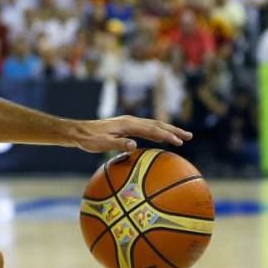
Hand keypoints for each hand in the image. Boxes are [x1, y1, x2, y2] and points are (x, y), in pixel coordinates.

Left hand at [70, 115, 191, 152]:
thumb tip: (134, 146)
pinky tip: (161, 138)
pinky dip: (157, 132)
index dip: (166, 136)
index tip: (180, 142)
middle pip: (156, 124)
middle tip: (189, 137)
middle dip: (173, 130)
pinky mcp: (125, 126)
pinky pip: (146, 128)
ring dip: (167, 130)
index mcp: (127, 124)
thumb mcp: (102, 144)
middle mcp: (130, 121)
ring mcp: (128, 122)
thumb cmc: (89, 140)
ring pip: (152, 125)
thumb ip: (118, 145)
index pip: (152, 129)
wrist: (78, 132)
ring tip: (181, 137)